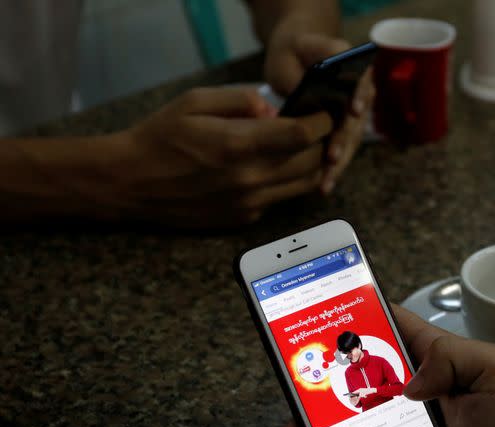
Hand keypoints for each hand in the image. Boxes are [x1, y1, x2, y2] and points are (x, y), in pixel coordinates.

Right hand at [112, 87, 332, 226]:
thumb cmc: (160, 137)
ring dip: (313, 165)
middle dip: (322, 141)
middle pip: (313, 161)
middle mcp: (250, 179)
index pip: (303, 134)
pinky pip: (281, 198)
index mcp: (239, 145)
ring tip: (304, 147)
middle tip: (316, 127)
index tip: (324, 110)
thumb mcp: (195, 101)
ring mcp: (250, 203)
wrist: (130, 184)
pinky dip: (288, 182)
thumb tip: (274, 109)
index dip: (322, 120)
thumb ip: (240, 100)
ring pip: (305, 185)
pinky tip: (274, 166)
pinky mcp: (245, 218)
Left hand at [264, 31, 374, 193]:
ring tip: (326, 183)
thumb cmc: (295, 52)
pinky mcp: (344, 135)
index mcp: (357, 69)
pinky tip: (323, 187)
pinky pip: (341, 153)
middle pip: (356, 122)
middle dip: (343, 141)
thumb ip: (313, 58)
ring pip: (350, 143)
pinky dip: (332, 171)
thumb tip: (320, 74)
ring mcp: (354, 118)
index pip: (363, 83)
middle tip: (332, 157)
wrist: (296, 60)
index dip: (359, 98)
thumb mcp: (299, 47)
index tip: (355, 111)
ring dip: (339, 165)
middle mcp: (362, 96)